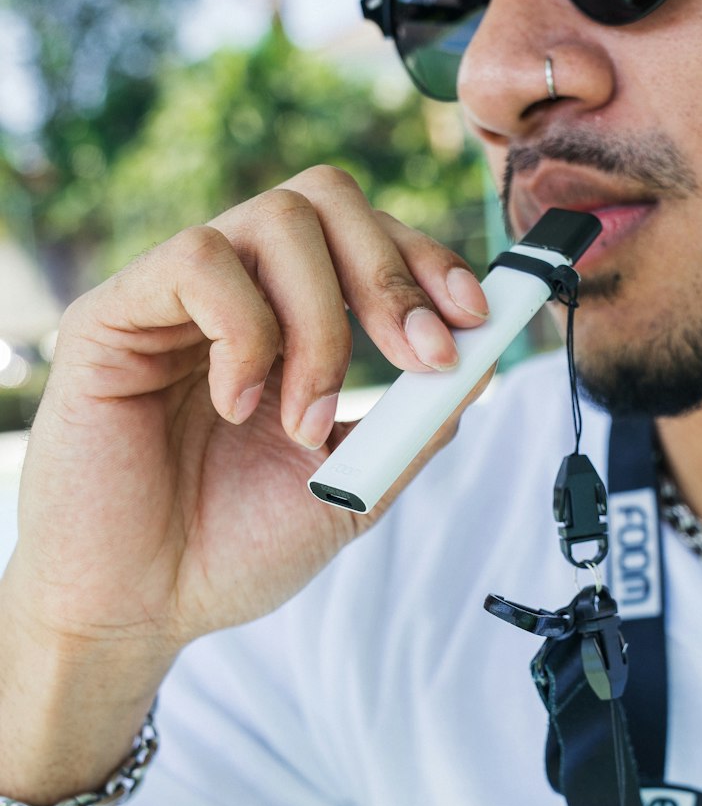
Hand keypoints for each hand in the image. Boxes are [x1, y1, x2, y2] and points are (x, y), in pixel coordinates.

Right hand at [8, 166, 488, 658]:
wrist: (140, 609)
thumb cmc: (232, 548)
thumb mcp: (352, 485)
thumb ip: (413, 422)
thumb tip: (481, 359)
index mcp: (291, 321)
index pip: (364, 235)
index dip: (427, 261)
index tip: (474, 318)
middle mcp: (237, 291)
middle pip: (328, 196)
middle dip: (392, 274)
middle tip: (417, 357)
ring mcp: (176, 296)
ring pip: (277, 220)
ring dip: (321, 324)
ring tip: (305, 421)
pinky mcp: (115, 311)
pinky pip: (202, 260)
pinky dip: (247, 333)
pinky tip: (239, 403)